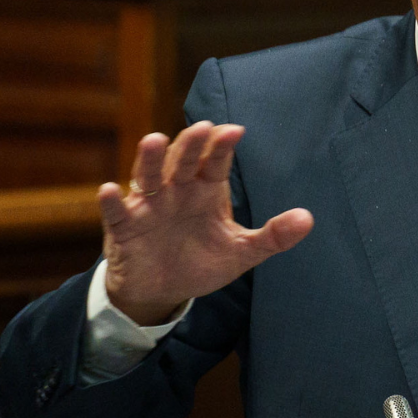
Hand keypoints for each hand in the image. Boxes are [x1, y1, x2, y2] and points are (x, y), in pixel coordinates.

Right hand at [99, 122, 313, 324]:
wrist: (164, 289)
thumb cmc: (203, 261)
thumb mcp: (242, 251)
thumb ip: (274, 236)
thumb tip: (308, 219)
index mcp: (206, 190)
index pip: (215, 163)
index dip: (222, 148)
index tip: (234, 131)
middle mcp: (177, 190)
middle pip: (183, 161)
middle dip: (192, 145)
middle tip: (203, 128)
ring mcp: (149, 206)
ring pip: (148, 177)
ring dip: (150, 160)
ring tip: (154, 141)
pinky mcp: (125, 227)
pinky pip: (116, 212)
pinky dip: (111, 201)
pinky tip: (109, 190)